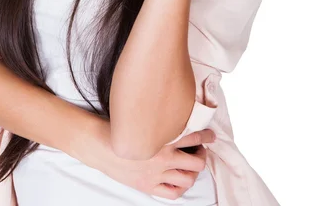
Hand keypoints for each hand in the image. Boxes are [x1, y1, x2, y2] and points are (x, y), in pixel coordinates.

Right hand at [94, 120, 215, 200]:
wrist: (99, 144)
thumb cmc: (119, 127)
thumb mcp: (142, 117)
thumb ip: (160, 119)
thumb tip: (176, 116)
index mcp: (163, 136)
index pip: (194, 135)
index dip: (206, 136)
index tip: (210, 135)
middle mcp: (163, 156)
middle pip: (197, 161)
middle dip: (202, 155)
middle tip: (201, 150)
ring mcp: (157, 173)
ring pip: (188, 178)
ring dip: (194, 171)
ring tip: (192, 165)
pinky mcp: (148, 185)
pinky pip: (173, 192)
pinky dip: (181, 188)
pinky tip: (181, 181)